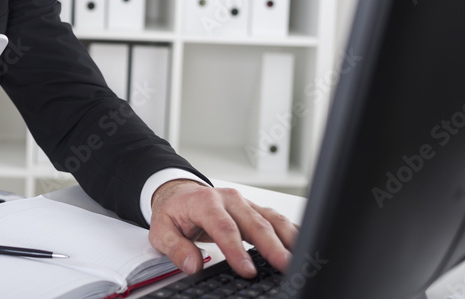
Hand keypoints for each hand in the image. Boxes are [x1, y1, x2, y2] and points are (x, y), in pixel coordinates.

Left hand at [148, 179, 297, 278]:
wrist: (180, 194)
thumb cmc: (174, 212)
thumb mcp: (161, 230)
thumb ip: (176, 248)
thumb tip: (192, 265)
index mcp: (205, 202)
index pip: (224, 227)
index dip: (237, 250)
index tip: (247, 271)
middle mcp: (229, 199)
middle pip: (255, 223)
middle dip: (272, 246)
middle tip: (285, 267)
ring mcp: (245, 203)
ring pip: (271, 219)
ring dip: (288, 239)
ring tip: (300, 259)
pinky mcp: (255, 209)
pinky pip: (277, 219)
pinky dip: (291, 231)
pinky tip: (302, 244)